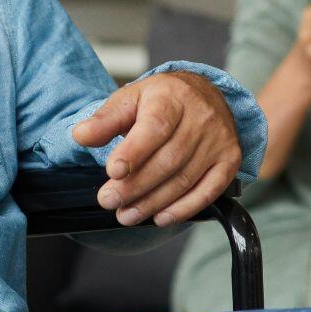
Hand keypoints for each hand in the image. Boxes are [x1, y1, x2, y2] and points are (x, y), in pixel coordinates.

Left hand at [71, 70, 242, 225]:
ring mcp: (219, 140)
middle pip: (168, 159)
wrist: (206, 94)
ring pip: (185, 179)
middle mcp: (202, 118)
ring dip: (153, 203)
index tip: (113, 171)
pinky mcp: (230, 160)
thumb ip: (105, 119)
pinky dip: (184, 209)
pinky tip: (161, 217)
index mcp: (174, 97)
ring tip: (126, 214)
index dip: (134, 152)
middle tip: (108, 201)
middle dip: (135, 186)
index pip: (155, 127)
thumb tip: (81, 135)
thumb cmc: (163, 100)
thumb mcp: (130, 98)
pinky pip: (209, 191)